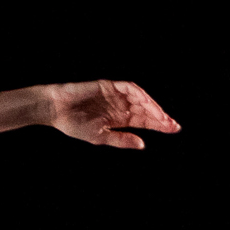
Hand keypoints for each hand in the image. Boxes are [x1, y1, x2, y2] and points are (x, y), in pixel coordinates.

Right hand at [44, 80, 178, 149]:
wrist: (56, 110)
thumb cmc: (74, 124)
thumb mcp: (99, 137)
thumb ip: (121, 139)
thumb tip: (142, 144)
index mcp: (119, 118)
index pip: (144, 121)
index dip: (159, 124)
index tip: (173, 129)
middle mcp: (121, 105)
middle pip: (146, 110)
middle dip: (160, 117)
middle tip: (172, 125)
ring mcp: (117, 95)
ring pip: (141, 99)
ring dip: (152, 107)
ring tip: (162, 117)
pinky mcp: (110, 85)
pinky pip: (130, 88)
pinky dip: (139, 95)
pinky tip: (146, 103)